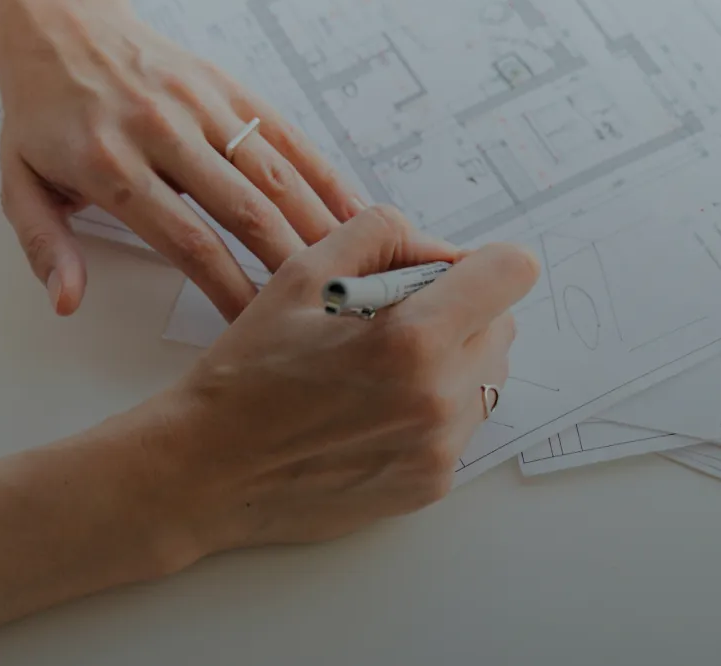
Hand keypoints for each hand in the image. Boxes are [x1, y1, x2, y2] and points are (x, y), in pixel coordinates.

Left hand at [0, 0, 364, 319]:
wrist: (61, 23)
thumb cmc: (43, 114)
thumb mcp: (18, 182)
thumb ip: (46, 245)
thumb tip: (68, 301)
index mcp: (110, 165)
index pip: (186, 240)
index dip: (229, 287)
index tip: (256, 324)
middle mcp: (163, 131)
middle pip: (243, 210)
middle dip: (289, 264)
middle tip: (324, 306)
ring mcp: (202, 105)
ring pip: (274, 173)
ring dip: (317, 223)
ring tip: (352, 266)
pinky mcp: (230, 88)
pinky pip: (286, 136)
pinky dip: (323, 175)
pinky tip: (352, 210)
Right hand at [128, 206, 538, 554]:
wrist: (208, 472)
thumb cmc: (249, 372)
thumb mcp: (303, 274)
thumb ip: (383, 236)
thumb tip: (445, 250)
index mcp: (412, 338)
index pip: (512, 273)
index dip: (482, 262)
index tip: (446, 273)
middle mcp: (439, 398)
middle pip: (503, 324)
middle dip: (464, 310)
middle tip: (397, 319)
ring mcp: (440, 448)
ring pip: (489, 376)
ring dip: (454, 359)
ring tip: (384, 367)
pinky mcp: (432, 483)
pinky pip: (464, 423)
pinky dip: (435, 407)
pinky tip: (376, 409)